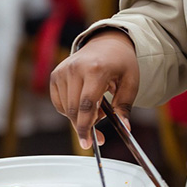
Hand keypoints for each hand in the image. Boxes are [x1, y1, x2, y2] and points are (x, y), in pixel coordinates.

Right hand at [50, 29, 138, 149]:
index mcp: (96, 69)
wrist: (107, 42)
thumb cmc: (120, 62)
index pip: (86, 105)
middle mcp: (75, 68)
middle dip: (84, 127)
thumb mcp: (131, 82)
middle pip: (73, 110)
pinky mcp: (55, 74)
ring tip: (97, 107)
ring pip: (65, 109)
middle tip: (98, 135)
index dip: (86, 127)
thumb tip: (124, 128)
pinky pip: (59, 103)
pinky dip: (70, 109)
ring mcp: (63, 70)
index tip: (88, 144)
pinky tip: (83, 100)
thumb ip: (125, 106)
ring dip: (79, 116)